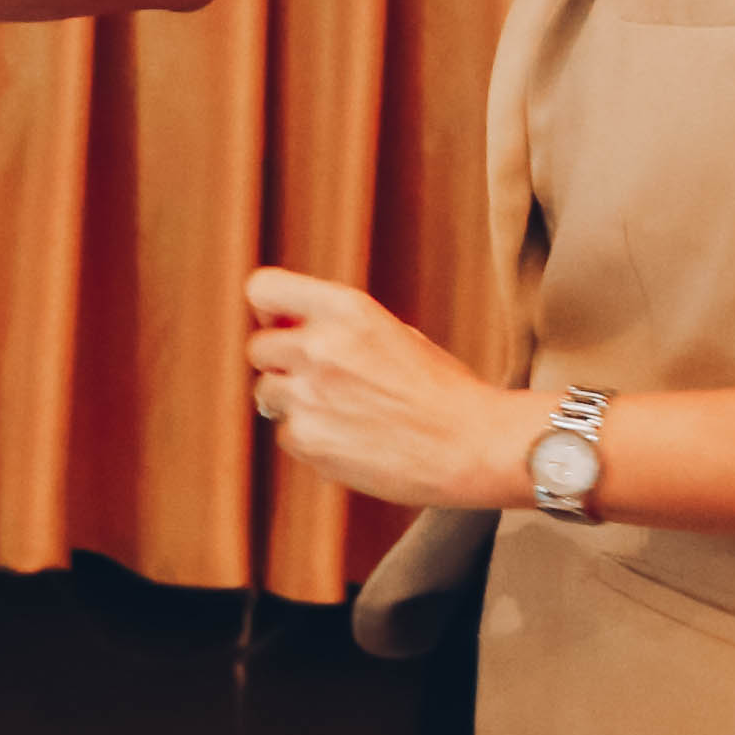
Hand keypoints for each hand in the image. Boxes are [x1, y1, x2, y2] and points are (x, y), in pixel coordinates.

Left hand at [244, 267, 525, 509]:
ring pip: (266, 394)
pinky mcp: (308, 439)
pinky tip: (353, 440)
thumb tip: (281, 328)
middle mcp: (320, 346)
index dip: (269, 310)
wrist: (477, 446)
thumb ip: (335, 326)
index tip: (285, 326)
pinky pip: (286, 434)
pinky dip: (311, 439)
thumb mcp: (391, 333)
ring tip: (345, 414)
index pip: (263, 288)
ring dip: (293, 403)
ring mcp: (309, 394)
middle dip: (283, 364)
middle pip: (257, 348)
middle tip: (323, 382)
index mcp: (345, 309)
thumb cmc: (442, 390)